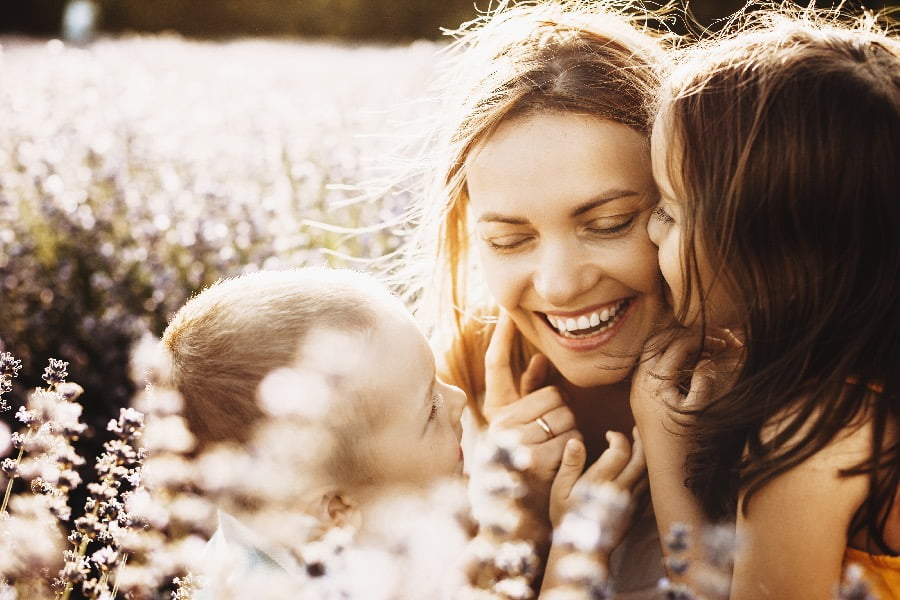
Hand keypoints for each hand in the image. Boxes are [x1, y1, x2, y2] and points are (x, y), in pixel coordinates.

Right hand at [482, 311, 580, 523]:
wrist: (513, 514)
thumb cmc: (520, 465)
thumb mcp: (520, 427)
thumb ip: (528, 393)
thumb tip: (541, 360)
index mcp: (495, 411)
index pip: (495, 366)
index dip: (501, 340)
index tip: (506, 313)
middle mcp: (499, 422)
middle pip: (549, 395)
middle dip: (560, 411)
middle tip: (552, 430)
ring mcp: (515, 440)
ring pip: (562, 415)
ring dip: (569, 431)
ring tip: (554, 449)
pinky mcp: (534, 459)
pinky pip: (569, 438)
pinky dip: (573, 450)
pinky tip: (560, 461)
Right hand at [549, 430, 645, 534]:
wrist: (582, 551)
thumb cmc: (566, 518)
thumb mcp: (560, 490)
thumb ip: (570, 464)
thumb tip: (575, 441)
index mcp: (599, 482)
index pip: (619, 451)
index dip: (617, 437)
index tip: (609, 435)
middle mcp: (619, 490)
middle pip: (640, 459)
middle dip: (640, 440)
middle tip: (635, 430)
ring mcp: (631, 502)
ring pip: (648, 473)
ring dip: (647, 456)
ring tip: (641, 444)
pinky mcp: (637, 512)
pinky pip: (649, 488)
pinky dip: (649, 473)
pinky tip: (643, 468)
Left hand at [631, 329, 736, 434]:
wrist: (671, 475)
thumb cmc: (688, 444)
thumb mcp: (700, 409)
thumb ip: (705, 379)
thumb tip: (707, 359)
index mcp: (653, 382)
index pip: (679, 345)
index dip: (706, 339)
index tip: (730, 343)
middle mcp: (639, 381)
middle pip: (660, 341)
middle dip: (689, 336)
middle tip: (717, 340)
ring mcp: (637, 389)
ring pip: (655, 352)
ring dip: (680, 347)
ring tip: (710, 350)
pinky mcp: (641, 397)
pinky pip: (654, 367)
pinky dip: (673, 360)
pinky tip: (695, 365)